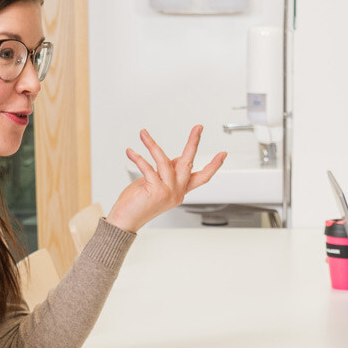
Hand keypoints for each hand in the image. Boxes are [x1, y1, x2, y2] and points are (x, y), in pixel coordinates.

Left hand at [108, 127, 227, 231]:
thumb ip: (166, 172)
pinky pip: (148, 168)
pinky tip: (131, 152)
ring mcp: (168, 192)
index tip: (223, 154)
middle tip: (198, 128)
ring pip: (164, 161)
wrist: (124, 220)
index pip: (202, 177)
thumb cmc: (137, 202)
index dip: (214, 166)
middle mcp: (177, 192)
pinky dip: (138, 157)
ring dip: (152, 145)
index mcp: (180, 191)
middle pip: (189, 163)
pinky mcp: (156, 191)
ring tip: (144, 135)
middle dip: (193, 143)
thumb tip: (175, 159)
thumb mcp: (155, 184)